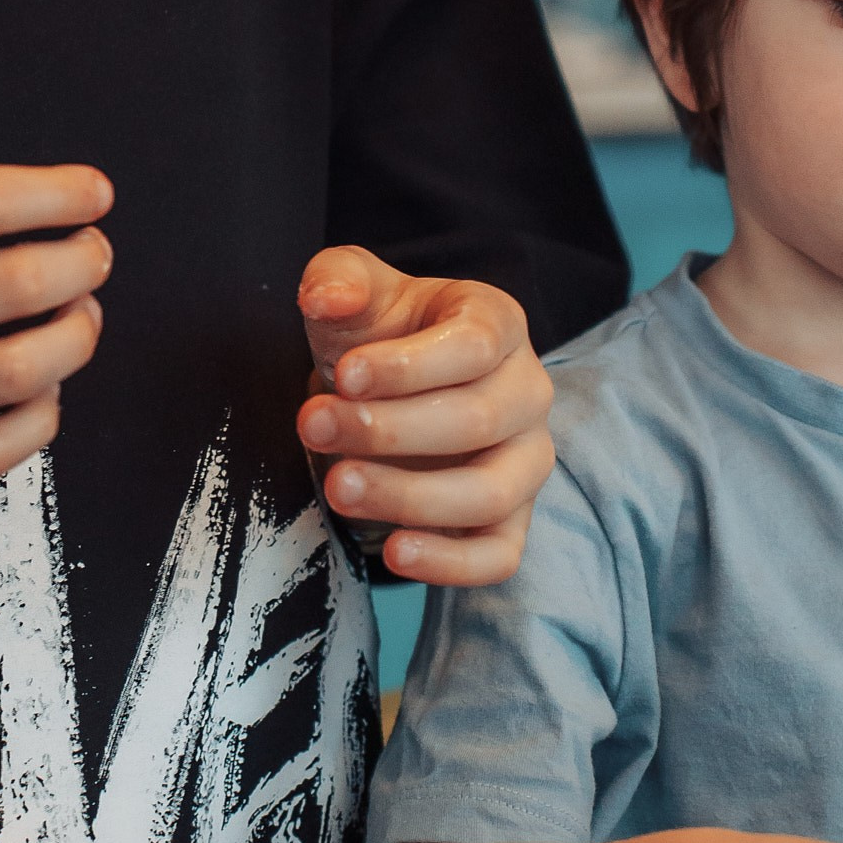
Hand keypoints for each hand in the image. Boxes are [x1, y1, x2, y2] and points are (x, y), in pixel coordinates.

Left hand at [295, 250, 554, 586]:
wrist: (385, 392)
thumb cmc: (377, 337)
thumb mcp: (355, 294)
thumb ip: (339, 279)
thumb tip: (326, 297)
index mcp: (498, 325)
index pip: (473, 347)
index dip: (408, 366)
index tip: (344, 375)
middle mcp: (527, 393)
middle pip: (478, 420)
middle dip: (389, 429)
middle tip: (315, 426)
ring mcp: (526, 461)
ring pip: (490, 492)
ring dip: (410, 496)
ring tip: (339, 487)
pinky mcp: (511, 521)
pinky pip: (500, 555)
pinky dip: (451, 563)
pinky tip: (394, 552)